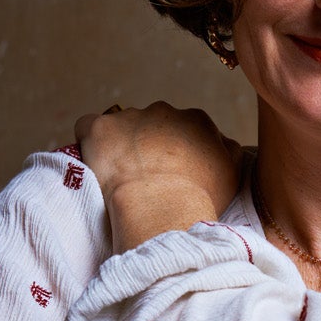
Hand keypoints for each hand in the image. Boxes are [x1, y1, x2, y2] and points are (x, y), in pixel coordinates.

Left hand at [74, 102, 243, 250]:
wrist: (161, 210)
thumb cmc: (197, 201)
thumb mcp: (232, 176)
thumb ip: (229, 152)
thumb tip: (224, 143)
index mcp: (197, 120)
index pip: (184, 128)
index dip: (175, 150)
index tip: (170, 171)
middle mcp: (164, 110)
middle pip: (152, 124)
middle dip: (147, 145)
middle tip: (145, 177)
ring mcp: (129, 116)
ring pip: (121, 126)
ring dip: (120, 145)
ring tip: (119, 176)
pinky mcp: (99, 127)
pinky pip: (88, 126)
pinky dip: (89, 141)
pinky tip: (93, 162)